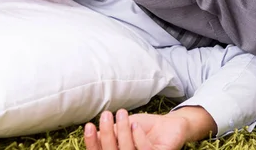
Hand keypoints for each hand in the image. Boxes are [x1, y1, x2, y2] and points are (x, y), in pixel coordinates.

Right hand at [84, 107, 214, 149]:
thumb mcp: (122, 127)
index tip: (89, 126)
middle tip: (106, 115)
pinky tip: (136, 125)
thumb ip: (110, 132)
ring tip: (122, 113)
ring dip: (123, 132)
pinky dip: (138, 137)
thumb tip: (94, 131)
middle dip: (107, 134)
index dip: (92, 142)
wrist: (167, 125)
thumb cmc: (142, 128)